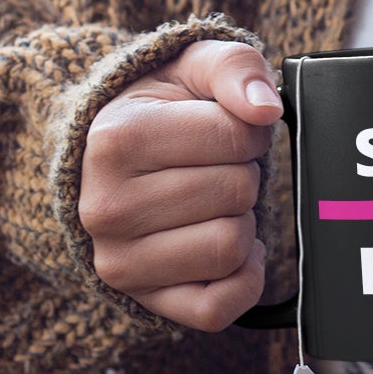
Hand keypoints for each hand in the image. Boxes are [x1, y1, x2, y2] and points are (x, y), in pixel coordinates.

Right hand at [77, 39, 282, 331]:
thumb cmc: (160, 111)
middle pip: (238, 193)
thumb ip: (234, 67)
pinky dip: (243, 278)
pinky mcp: (144, 301)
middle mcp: (106, 207)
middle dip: (244, 174)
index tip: (222, 129)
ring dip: (241, 222)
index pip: (237, 137)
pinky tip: (228, 246)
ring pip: (231, 249)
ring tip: (213, 203)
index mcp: (115, 140)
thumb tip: (266, 109)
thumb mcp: (191, 65)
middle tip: (216, 167)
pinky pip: (219, 308)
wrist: (109, 162)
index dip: (248, 130)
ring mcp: (120, 262)